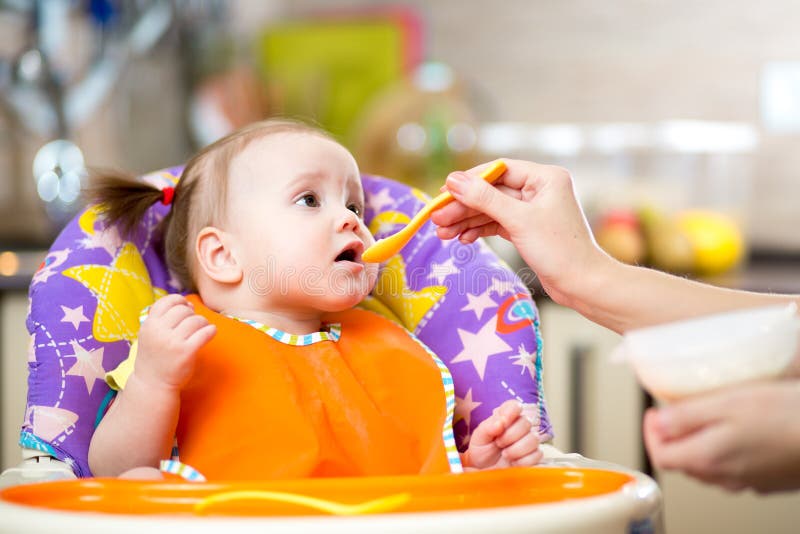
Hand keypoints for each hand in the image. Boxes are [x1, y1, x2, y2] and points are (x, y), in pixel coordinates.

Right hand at [134, 294, 215, 390]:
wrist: (152, 384)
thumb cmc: (155, 357)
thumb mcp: (149, 334)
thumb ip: (162, 318)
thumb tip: (188, 304)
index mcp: (149, 324)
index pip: (168, 301)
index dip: (180, 301)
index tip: (186, 309)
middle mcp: (159, 331)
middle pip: (184, 310)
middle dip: (192, 314)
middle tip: (193, 325)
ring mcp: (173, 342)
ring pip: (197, 320)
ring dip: (203, 323)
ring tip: (200, 331)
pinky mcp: (186, 352)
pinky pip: (206, 332)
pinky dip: (211, 331)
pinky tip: (209, 334)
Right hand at [431, 159, 603, 304]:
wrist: (582, 285)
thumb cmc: (558, 250)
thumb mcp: (518, 221)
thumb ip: (484, 198)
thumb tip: (453, 180)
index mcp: (545, 177)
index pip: (498, 170)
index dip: (469, 181)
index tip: (444, 193)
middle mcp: (539, 189)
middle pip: (491, 192)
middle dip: (463, 206)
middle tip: (437, 218)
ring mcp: (533, 210)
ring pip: (491, 210)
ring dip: (467, 220)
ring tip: (442, 233)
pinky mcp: (527, 229)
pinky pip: (497, 224)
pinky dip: (479, 230)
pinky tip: (462, 238)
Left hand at [461, 400, 541, 469]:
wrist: (484, 469)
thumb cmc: (482, 449)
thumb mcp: (480, 437)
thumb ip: (489, 427)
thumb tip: (501, 422)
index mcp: (506, 416)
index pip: (515, 405)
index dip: (511, 412)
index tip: (502, 424)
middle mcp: (520, 425)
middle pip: (526, 422)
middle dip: (510, 436)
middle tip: (499, 443)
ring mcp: (529, 440)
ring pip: (533, 439)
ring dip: (516, 449)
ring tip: (505, 454)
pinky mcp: (534, 455)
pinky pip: (537, 455)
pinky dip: (523, 461)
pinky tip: (513, 462)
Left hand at [643, 380, 799, 492]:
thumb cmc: (787, 415)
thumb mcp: (726, 403)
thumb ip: (686, 416)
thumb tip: (658, 422)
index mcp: (707, 458)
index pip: (660, 455)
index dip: (650, 432)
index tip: (654, 412)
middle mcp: (725, 477)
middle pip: (683, 462)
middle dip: (674, 437)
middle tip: (677, 412)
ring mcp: (749, 480)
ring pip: (709, 466)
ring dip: (700, 444)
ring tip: (707, 418)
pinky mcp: (770, 478)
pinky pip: (737, 467)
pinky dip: (728, 450)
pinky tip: (741, 431)